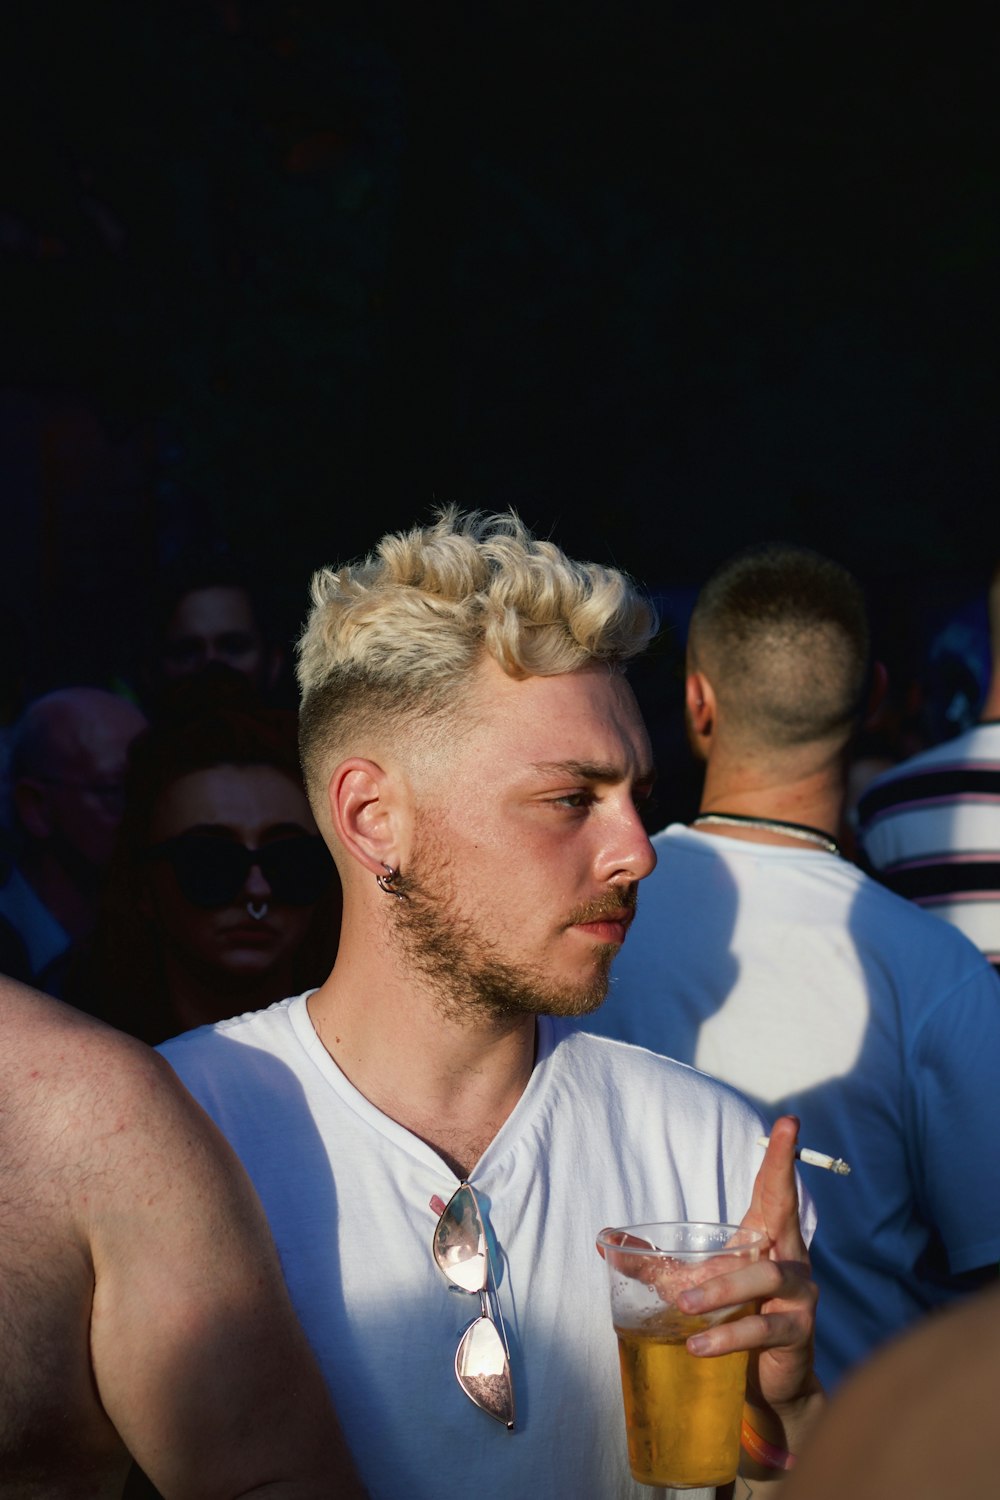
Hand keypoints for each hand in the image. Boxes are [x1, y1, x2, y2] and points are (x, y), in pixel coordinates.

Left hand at [678, 1114, 818, 1415]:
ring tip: (684, 1305)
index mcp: (765, 1237)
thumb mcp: (691, 1285)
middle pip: (782, 1212)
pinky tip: (698, 1345)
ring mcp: (798, 1295)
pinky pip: (763, 1328)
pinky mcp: (797, 1333)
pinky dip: (727, 1335)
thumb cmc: (733, 1317)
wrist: (767, 1381)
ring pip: (765, 1276)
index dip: (780, 1156)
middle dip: (779, 1180)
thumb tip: (605, 1244)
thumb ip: (653, 1264)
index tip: (788, 1120)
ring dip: (721, 1288)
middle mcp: (789, 1257)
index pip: (774, 1190)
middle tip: (764, 1156)